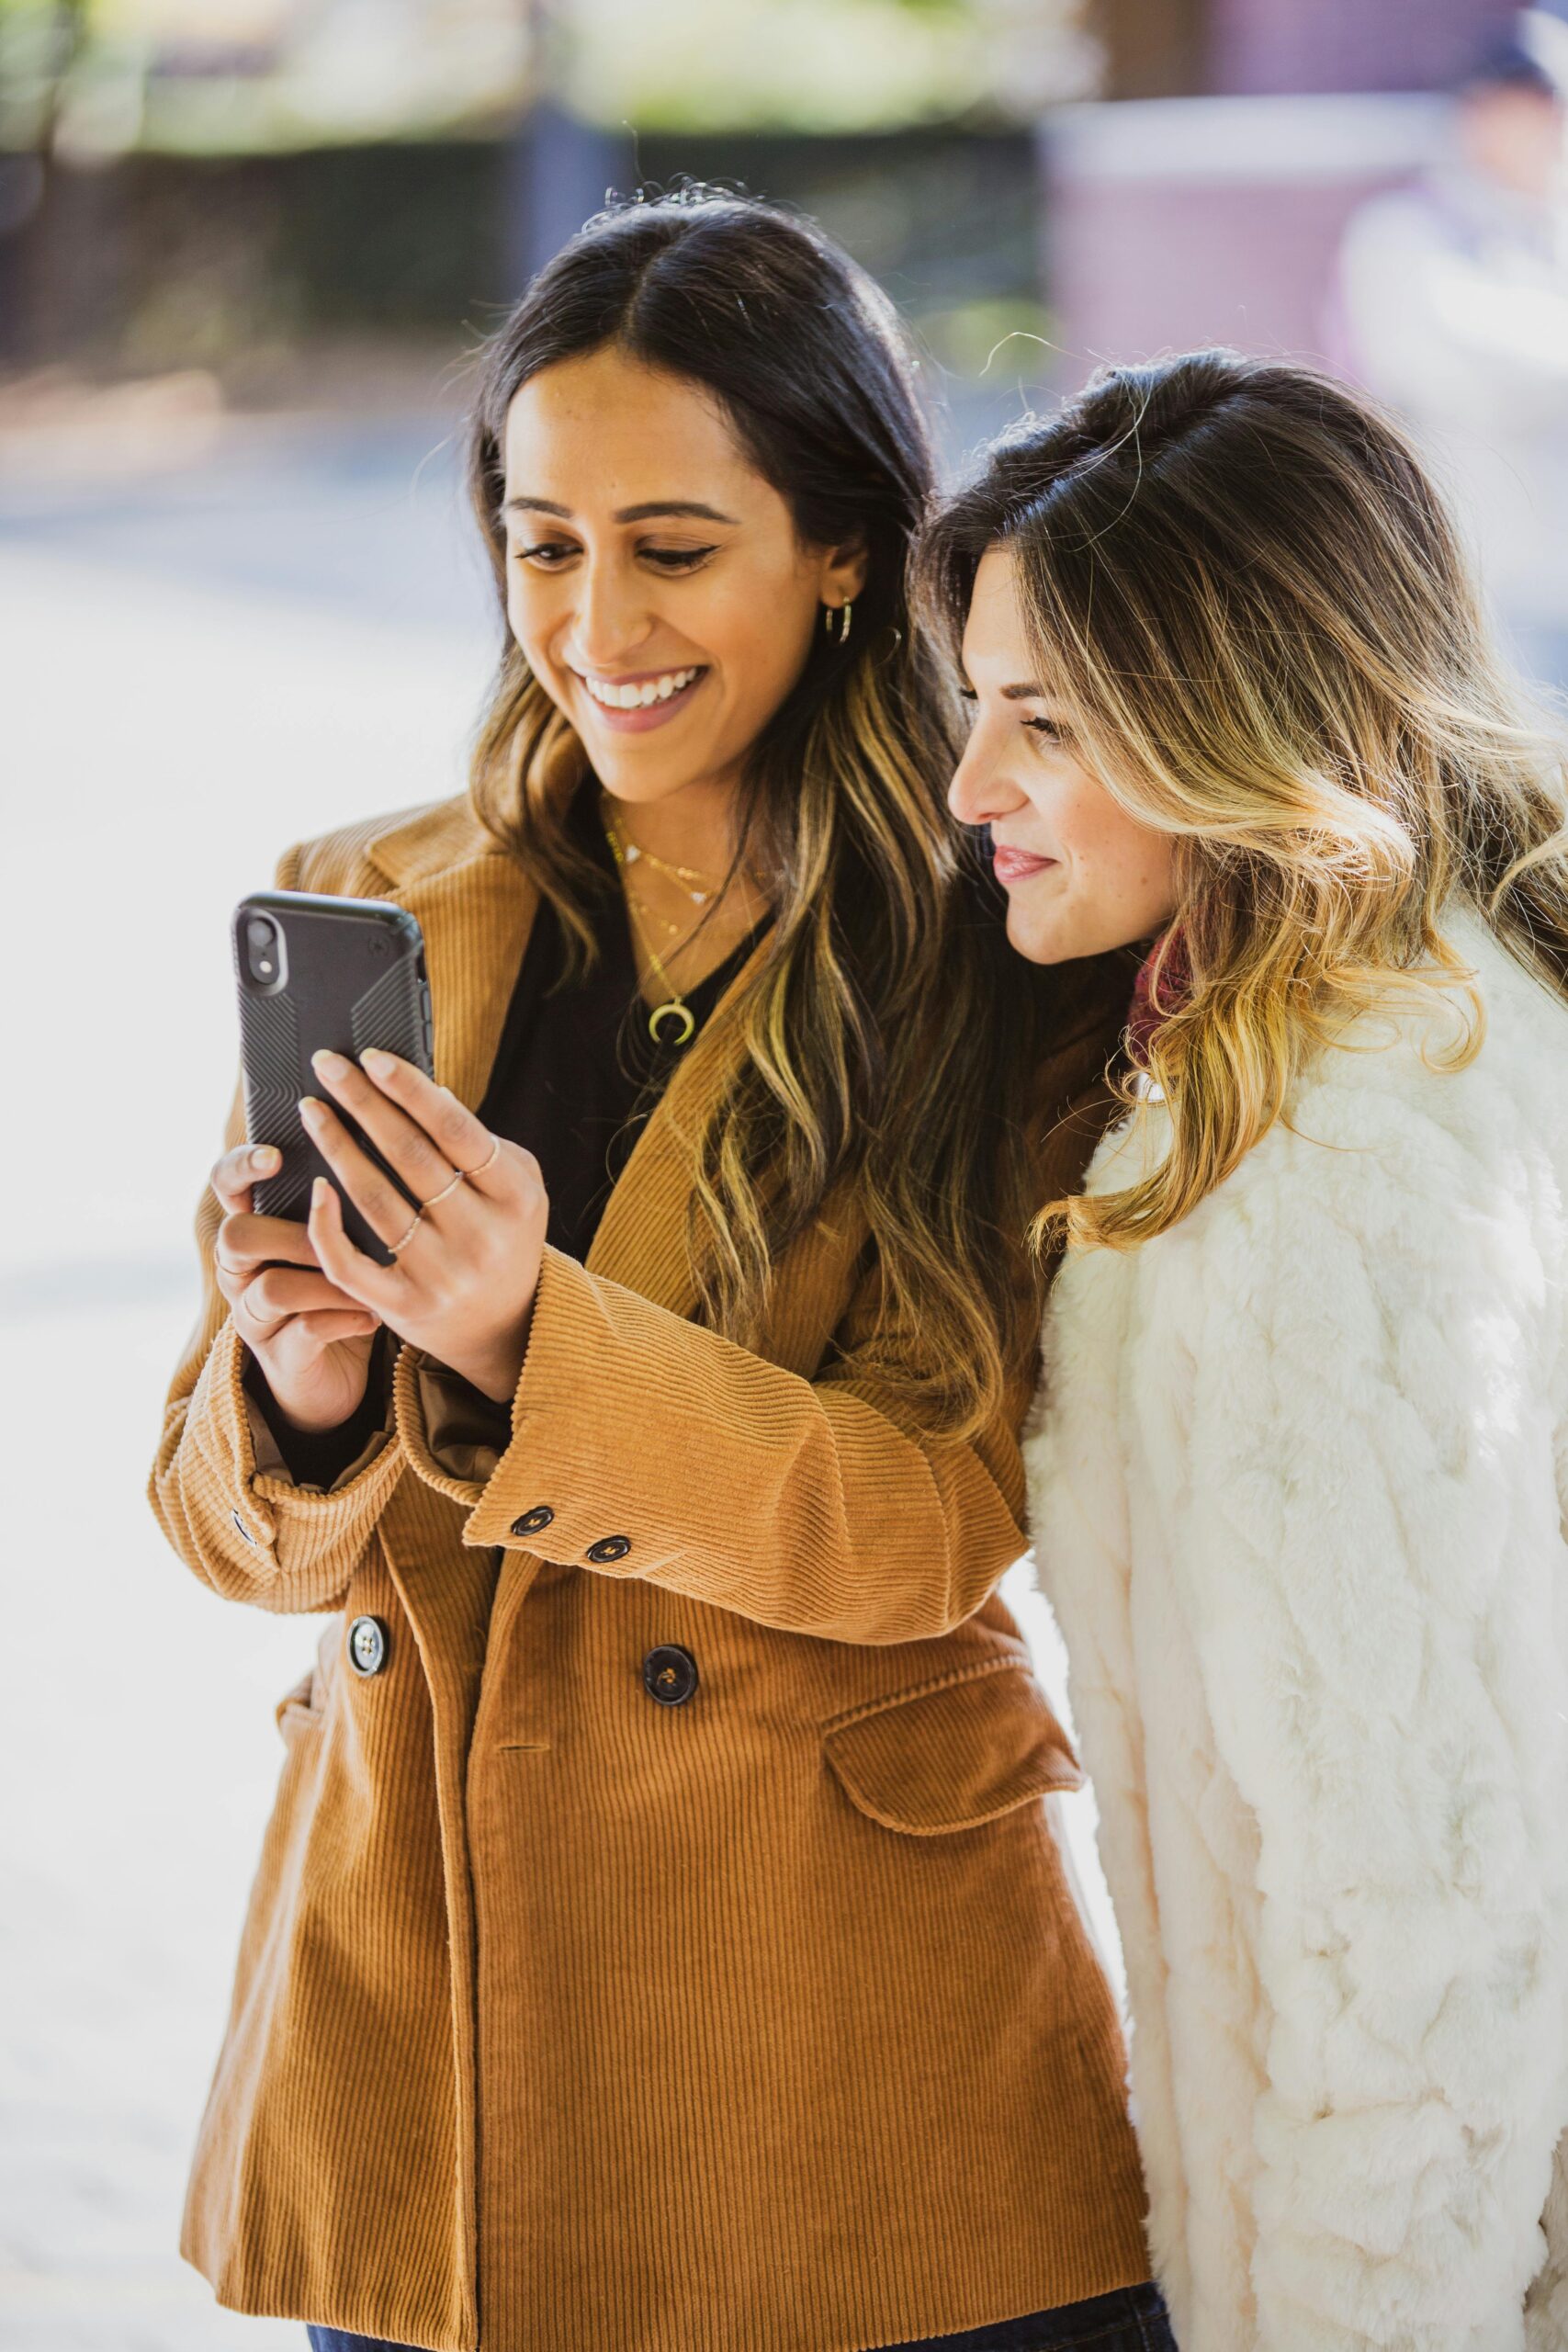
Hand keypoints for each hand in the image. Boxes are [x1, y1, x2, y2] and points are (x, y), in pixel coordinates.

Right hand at [210, 1143, 381, 1432]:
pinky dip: (344, 1320)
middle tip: (336, 1240)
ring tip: (368, 1284)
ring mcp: (254, 1315)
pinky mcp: (279, 1356)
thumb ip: (343, 1206)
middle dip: (291, 1234)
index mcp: (253, 1229)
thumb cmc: (343, 1291)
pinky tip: (374, 1317)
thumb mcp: (343, 1243)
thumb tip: (376, 1154)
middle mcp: (240, 1270)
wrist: (338, 1375)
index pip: (226, 1184)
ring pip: (272, 1287)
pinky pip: (305, 1330)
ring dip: (327, 1283)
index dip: (242, 1166)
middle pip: (235, 1235)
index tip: (275, 1156)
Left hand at [298, 1048, 547, 1402]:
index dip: (410, 1091)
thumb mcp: (516, 1188)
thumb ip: (481, 1143)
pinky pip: (351, 1263)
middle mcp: (481, 1237)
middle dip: (363, 1104)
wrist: (507, 1328)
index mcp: (516, 1198)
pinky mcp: (403, 1307)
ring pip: (375, 1200)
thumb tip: (427, 1089)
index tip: (372, 1057)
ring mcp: (441, 1276)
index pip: (457, 1131)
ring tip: (311, 1110)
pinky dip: (327, 1225)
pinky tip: (317, 1186)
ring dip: (336, 1147)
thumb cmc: (505, 1237)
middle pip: (410, 1156)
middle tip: (327, 1066)